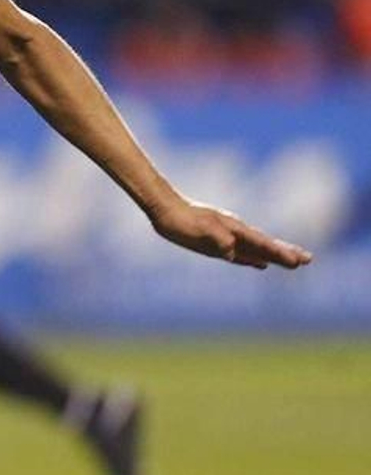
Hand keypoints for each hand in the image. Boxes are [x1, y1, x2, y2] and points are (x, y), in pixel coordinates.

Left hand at [149, 198, 312, 269]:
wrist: (165, 209)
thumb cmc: (180, 221)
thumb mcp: (197, 230)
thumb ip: (216, 238)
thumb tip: (231, 250)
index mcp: (233, 230)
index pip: (262, 244)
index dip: (280, 253)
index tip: (299, 260)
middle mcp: (235, 232)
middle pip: (266, 245)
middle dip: (286, 253)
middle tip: (308, 260)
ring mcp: (228, 237)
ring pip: (257, 249)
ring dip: (275, 256)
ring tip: (293, 262)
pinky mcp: (218, 242)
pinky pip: (242, 252)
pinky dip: (254, 258)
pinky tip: (261, 264)